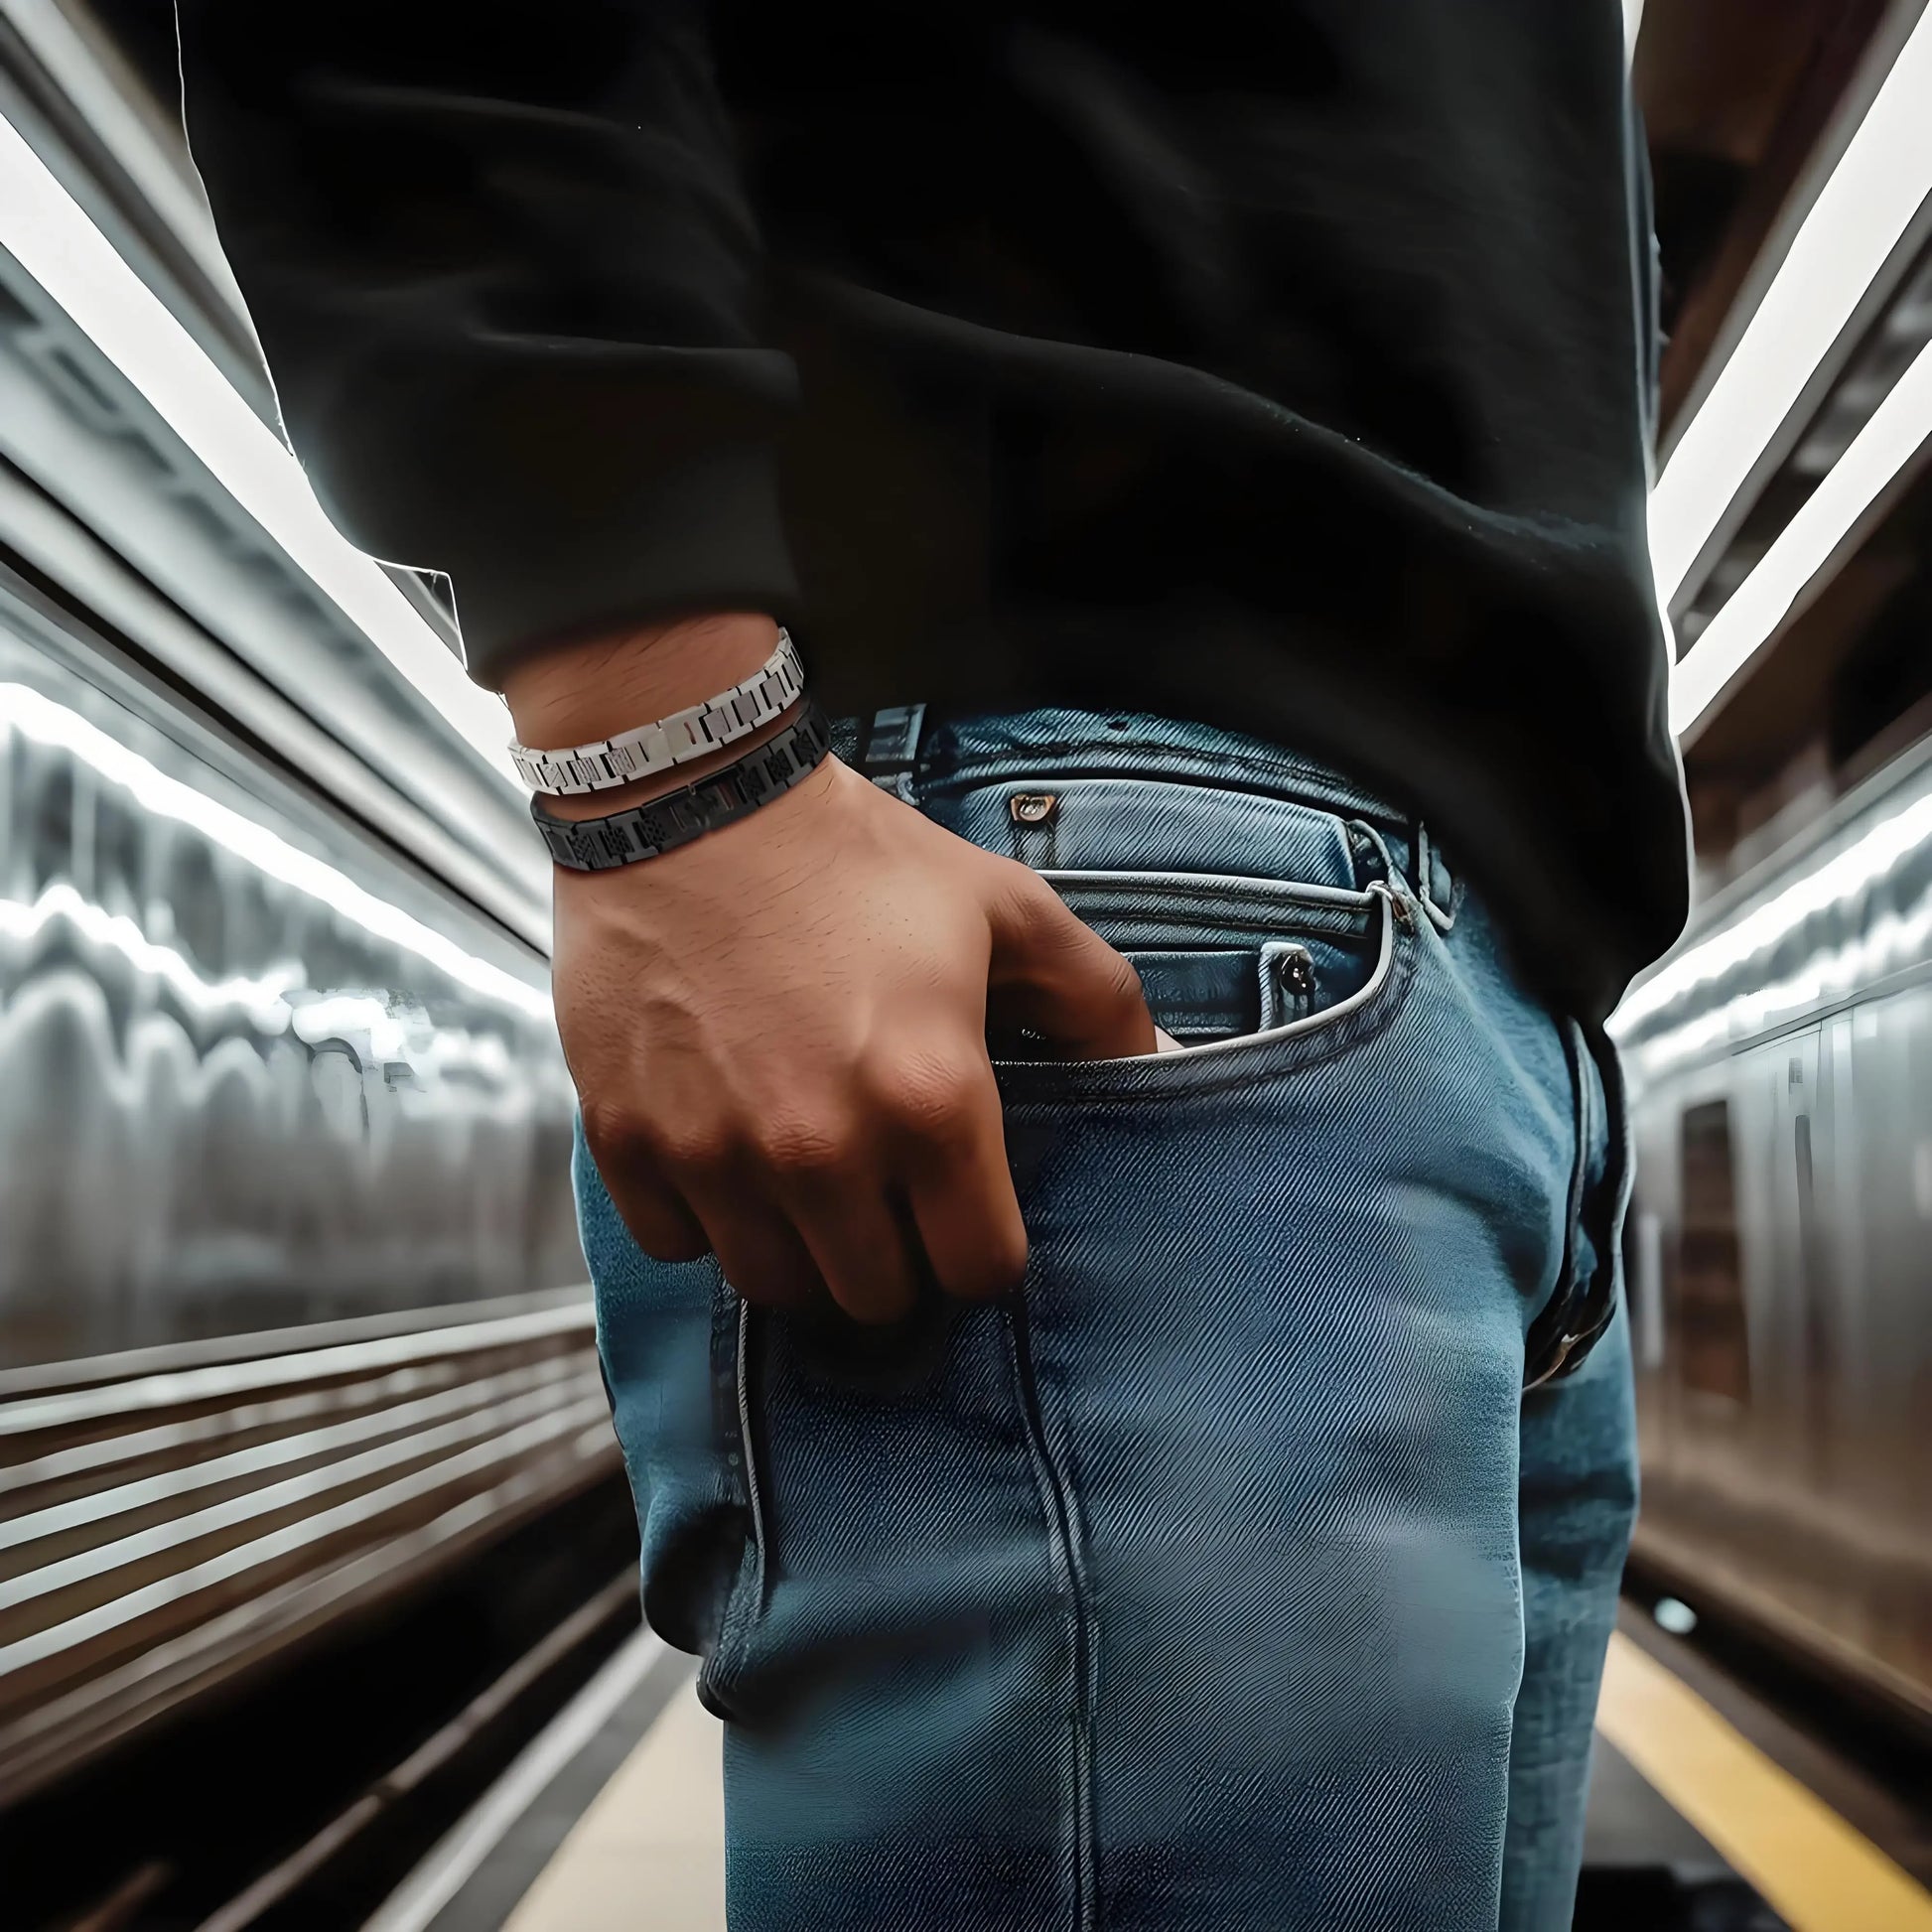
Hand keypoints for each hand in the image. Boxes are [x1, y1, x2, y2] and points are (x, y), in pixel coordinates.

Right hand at [550, 751, 1154, 1322]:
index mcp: (929, 1100)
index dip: (982, 1248)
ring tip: (809, 1177)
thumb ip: (1100, 1002)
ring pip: (775, 1286)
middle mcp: (820, 1148)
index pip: (978, 1272)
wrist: (693, 798)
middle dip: (894, 1258)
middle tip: (886, 1195)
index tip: (965, 1211)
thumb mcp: (1007, 909)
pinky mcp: (628, 1140)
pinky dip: (706, 1215)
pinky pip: (677, 1243)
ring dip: (802, 1249)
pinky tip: (727, 1148)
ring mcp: (714, 1153)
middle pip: (875, 1299)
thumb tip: (1164, 1071)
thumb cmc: (854, 858)